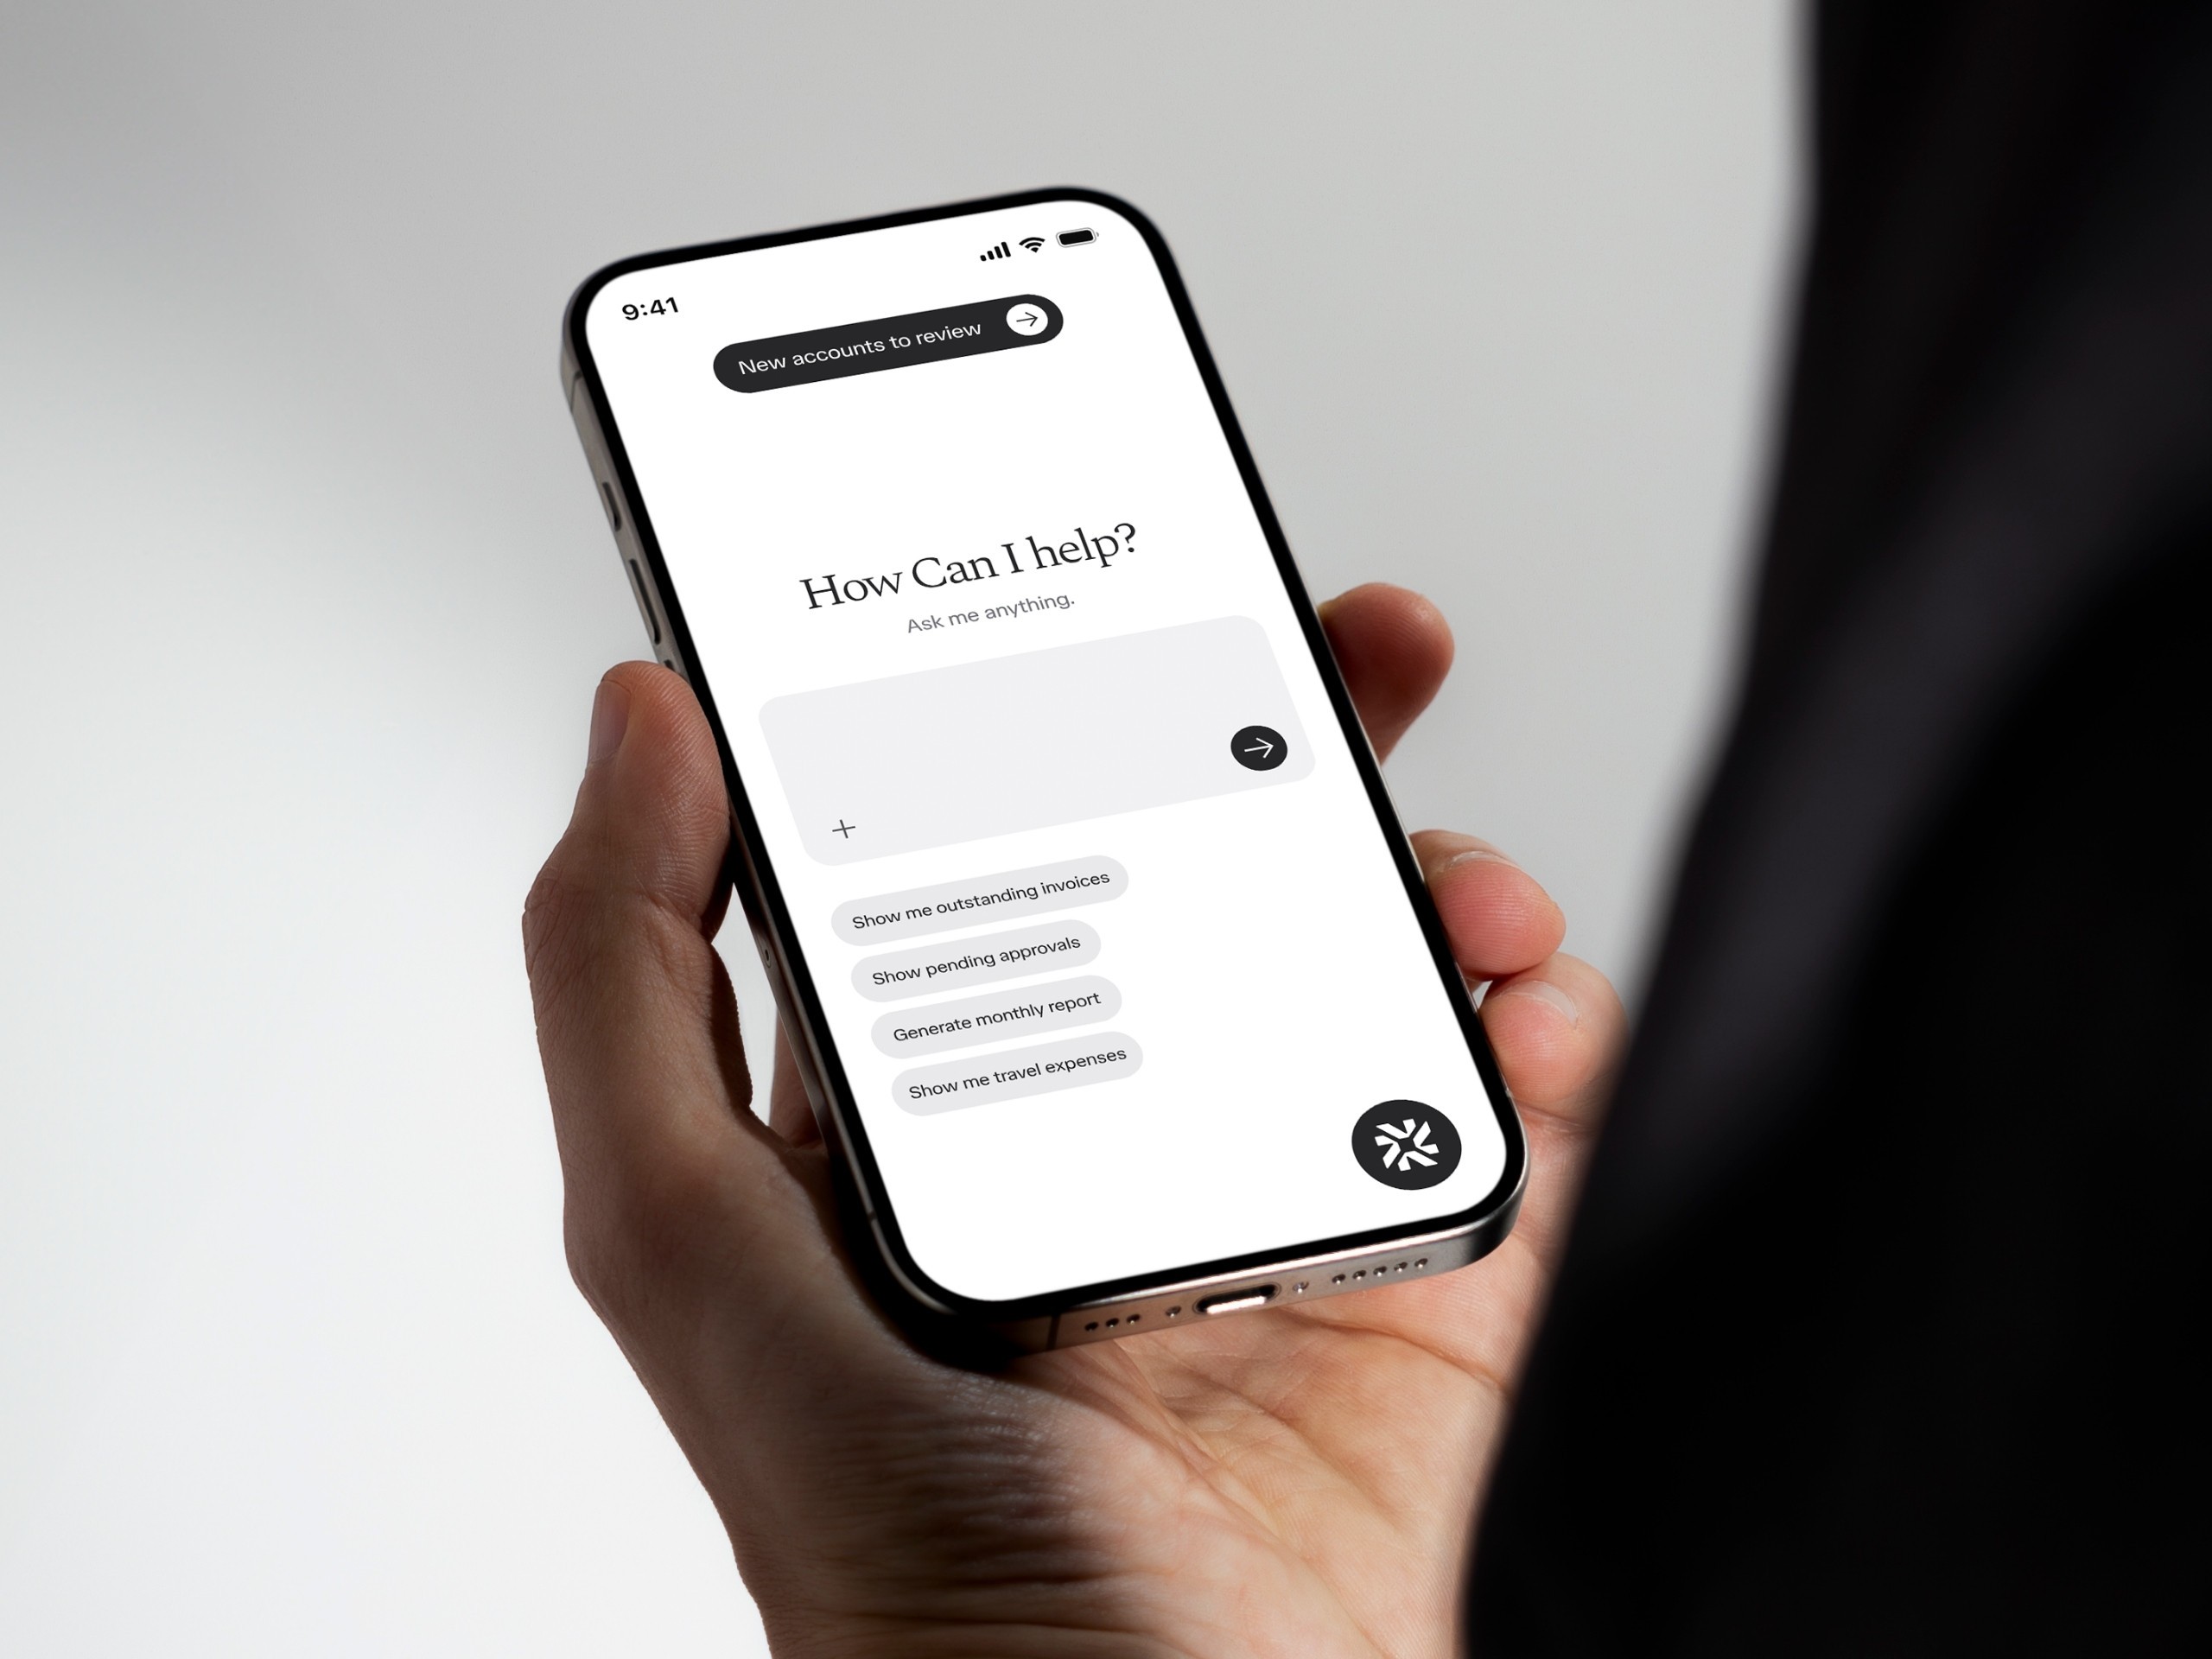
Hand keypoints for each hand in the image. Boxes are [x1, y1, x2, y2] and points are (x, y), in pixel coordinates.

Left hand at [524, 584, 1624, 1658]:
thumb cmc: (897, 1557)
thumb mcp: (688, 1243)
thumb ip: (626, 972)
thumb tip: (636, 723)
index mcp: (940, 1103)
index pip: (999, 845)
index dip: (1052, 703)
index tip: (1111, 591)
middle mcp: (1107, 1130)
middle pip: (1211, 869)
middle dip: (1293, 739)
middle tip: (1353, 649)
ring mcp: (1271, 1192)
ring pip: (1371, 957)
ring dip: (1433, 880)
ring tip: (1455, 884)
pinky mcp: (1423, 1274)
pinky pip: (1509, 1102)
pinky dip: (1545, 1027)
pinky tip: (1523, 1011)